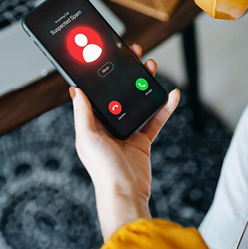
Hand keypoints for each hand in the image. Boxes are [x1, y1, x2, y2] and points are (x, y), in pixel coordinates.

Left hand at [71, 44, 179, 240]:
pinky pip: (155, 119)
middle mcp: (108, 124)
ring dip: (145, 84)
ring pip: (137, 100)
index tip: (107, 55)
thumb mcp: (87, 137)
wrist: (125, 193)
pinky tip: (172, 94)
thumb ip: (83, 113)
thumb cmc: (102, 169)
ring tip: (151, 67)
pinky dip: (164, 107)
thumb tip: (75, 89)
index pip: (96, 92)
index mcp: (92, 123)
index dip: (101, 73)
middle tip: (134, 54)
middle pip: (119, 92)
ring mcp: (126, 131)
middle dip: (126, 73)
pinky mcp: (143, 139)